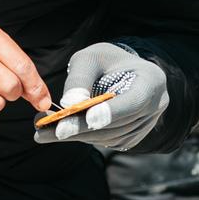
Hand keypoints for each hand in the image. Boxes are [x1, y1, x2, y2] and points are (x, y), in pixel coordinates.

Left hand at [34, 40, 168, 153]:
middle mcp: (155, 106)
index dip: (112, 111)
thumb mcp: (91, 58)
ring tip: (44, 131)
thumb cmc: (105, 60)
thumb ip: (80, 78)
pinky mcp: (132, 136)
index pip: (135, 101)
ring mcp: (145, 125)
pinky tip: (61, 131)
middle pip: (118, 124)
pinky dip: (83, 137)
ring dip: (78, 135)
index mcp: (152, 81)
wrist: (120, 72)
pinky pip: (106, 141)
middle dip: (83, 127)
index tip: (89, 118)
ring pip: (110, 136)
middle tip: (51, 129)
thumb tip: (69, 104)